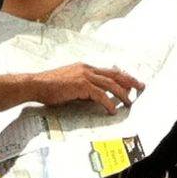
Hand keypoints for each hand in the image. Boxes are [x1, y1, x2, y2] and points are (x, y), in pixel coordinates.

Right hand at [27, 62, 143, 111]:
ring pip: (111, 84)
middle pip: (114, 74)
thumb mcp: (69, 83)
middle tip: (140, 87)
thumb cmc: (49, 86)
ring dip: (122, 93)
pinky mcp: (81, 85)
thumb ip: (82, 87)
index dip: (121, 76)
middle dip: (129, 80)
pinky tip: (112, 109)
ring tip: (130, 102)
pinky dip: (109, 102)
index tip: (131, 82)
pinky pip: (101, 95)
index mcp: (84, 67)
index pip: (108, 71)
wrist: (36, 84)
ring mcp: (85, 76)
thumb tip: (94, 96)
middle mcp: (87, 69)